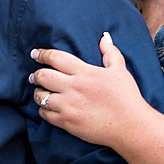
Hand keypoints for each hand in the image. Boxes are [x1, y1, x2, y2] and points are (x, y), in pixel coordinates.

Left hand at [29, 33, 148, 148]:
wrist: (130, 126)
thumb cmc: (127, 97)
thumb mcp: (120, 69)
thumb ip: (110, 52)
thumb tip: (104, 38)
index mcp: (84, 72)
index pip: (55, 58)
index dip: (42, 54)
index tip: (35, 53)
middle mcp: (73, 88)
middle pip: (43, 76)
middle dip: (35, 74)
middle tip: (34, 75)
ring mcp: (68, 106)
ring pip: (41, 97)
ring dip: (38, 93)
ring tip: (39, 91)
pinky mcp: (68, 123)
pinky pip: (46, 115)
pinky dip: (43, 110)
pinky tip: (46, 108)